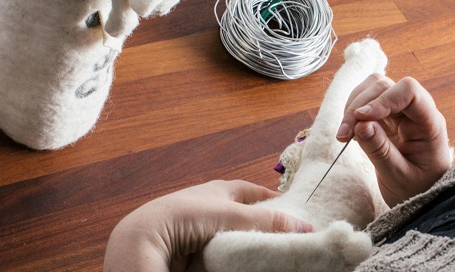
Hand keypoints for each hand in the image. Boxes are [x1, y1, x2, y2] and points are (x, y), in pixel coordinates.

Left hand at [103, 180, 313, 271]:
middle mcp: (215, 209)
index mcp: (222, 190)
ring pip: (239, 239)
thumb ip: (270, 221)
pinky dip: (239, 259)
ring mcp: (206, 232)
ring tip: (276, 254)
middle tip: (291, 238)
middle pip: (249, 219)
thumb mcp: (234, 213)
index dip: (276, 201)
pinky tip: (251, 263)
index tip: (297, 212)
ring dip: (253, 246)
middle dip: (267, 228)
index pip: (257, 193)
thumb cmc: (188, 214)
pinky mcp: (199, 252)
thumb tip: (305, 226)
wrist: (150, 239)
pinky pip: (226, 256)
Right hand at [337, 74, 452, 206]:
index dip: (383, 99)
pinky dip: (352, 112)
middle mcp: (416, 111)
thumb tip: (360, 123)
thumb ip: (380, 150)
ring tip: (343, 135)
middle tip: (343, 135)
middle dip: (359, 106)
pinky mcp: (387, 117)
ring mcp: (401, 112)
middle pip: (385, 87)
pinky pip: (367, 101)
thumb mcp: (398, 176)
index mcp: (429, 123)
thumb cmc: (417, 188)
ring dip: (352, 107)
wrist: (422, 197)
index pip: (409, 92)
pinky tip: (350, 133)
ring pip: (373, 88)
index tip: (360, 118)